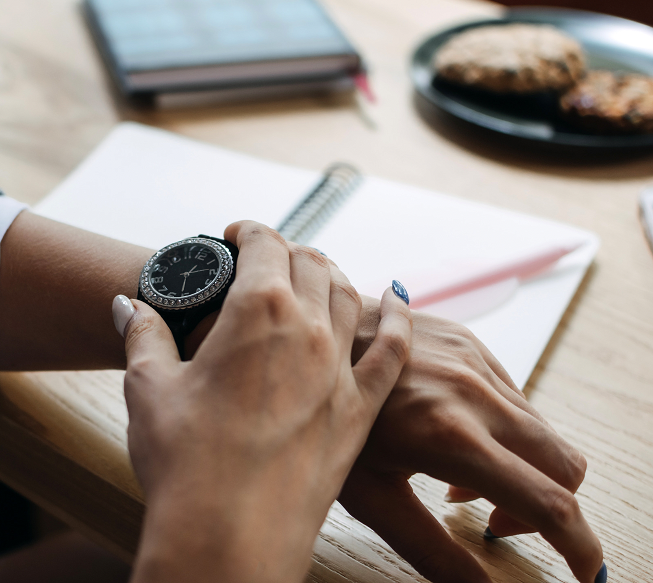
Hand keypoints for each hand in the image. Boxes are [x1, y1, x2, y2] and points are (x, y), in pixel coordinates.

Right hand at [112, 221, 412, 582]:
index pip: (264, 244)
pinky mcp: (359, 411)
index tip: (236, 235)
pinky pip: (393, 349)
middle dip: (286, 251)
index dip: (249, 231)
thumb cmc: (184, 462)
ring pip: (349, 296)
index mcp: (257, 311)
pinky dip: (397, 317)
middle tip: (265, 260)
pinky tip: (397, 299)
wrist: (227, 536)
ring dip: (330, 275)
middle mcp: (308, 330)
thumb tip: (127, 305)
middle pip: (310, 263)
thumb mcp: (149, 387)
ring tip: (313, 274)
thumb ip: (143, 335)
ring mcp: (340, 370)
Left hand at [339, 308, 603, 582]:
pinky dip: (505, 431)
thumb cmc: (323, 417)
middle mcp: (473, 392)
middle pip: (563, 464)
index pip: (548, 501)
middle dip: (549, 508)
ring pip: (542, 430)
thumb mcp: (371, 495)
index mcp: (449, 436)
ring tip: (458, 480)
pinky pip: (516, 397)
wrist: (310, 335)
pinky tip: (454, 437)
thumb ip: (430, 548)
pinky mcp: (471, 343)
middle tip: (493, 523)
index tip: (583, 573)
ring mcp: (475, 361)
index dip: (578, 547)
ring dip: (523, 467)